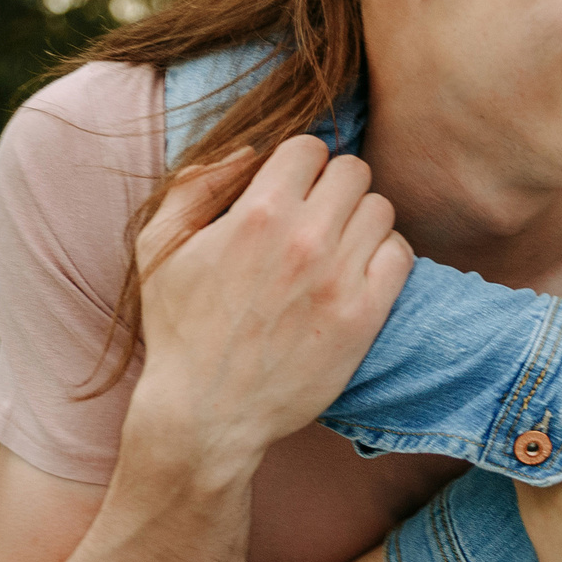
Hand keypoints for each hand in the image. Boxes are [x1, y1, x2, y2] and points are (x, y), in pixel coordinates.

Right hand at [131, 137, 412, 474]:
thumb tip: (249, 150)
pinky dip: (384, 255)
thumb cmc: (179, 328)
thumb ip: (197, 185)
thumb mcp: (160, 246)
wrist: (205, 414)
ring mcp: (339, 279)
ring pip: (381, 208)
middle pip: (354, 170)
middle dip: (333, 186)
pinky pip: (401, 254)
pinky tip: (357, 270)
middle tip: (316, 215)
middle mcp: (304, 240)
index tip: (290, 189)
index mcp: (257, 215)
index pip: (310, 148)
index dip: (298, 165)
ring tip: (335, 244)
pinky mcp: (364, 316)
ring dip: (360, 219)